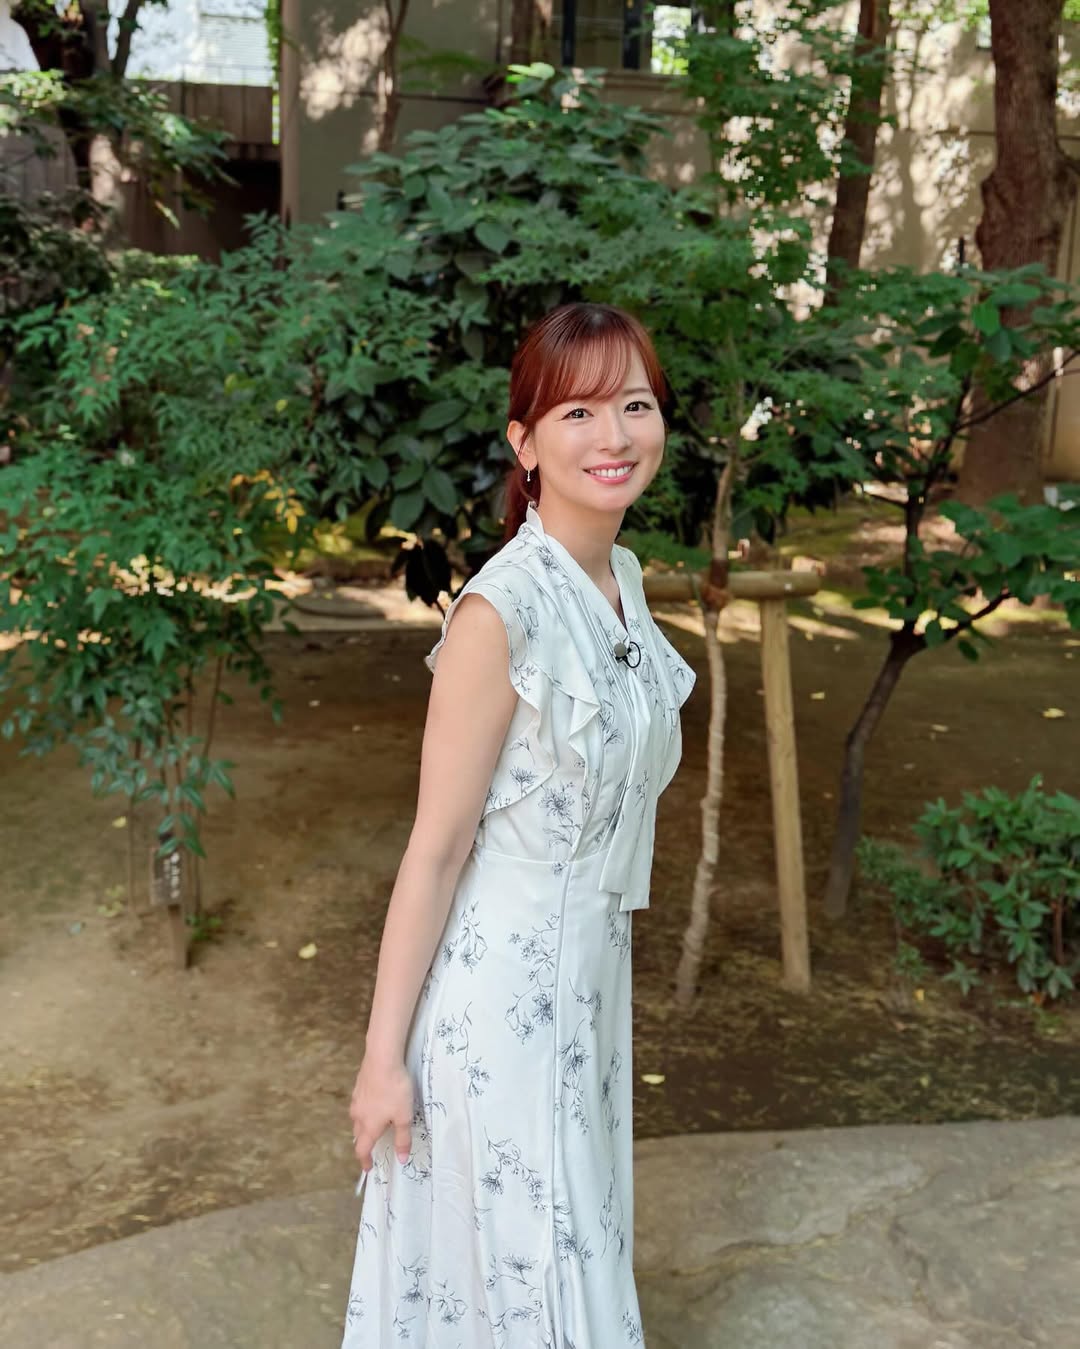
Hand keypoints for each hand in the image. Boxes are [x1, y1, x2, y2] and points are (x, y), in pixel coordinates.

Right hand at [348, 1055, 414, 1172]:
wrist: (382, 1058)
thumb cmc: (395, 1090)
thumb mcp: (404, 1116)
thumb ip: (402, 1138)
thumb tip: (401, 1160)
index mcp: (369, 1126)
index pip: (362, 1149)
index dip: (365, 1160)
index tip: (368, 1168)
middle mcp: (358, 1115)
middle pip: (358, 1135)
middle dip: (364, 1142)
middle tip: (372, 1146)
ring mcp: (356, 1100)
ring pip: (356, 1119)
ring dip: (363, 1126)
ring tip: (373, 1125)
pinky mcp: (358, 1086)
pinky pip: (359, 1104)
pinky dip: (364, 1110)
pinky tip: (373, 1102)